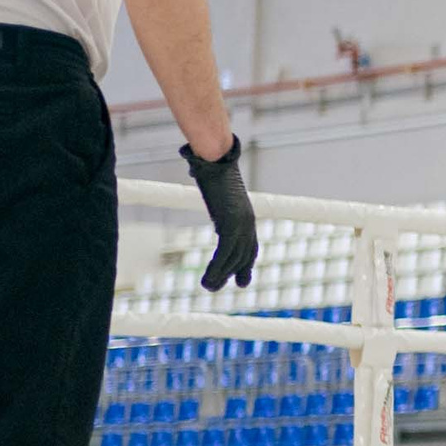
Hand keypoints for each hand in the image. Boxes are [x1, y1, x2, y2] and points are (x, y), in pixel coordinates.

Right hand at [181, 135, 257, 290]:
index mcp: (245, 214)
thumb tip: (195, 169)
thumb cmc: (211, 164)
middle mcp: (247, 221)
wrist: (215, 157)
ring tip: (208, 287)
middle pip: (244, 254)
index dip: (246, 262)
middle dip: (235, 273)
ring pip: (234, 257)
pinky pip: (225, 253)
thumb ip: (206, 184)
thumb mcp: (211, 181)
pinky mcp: (231, 224)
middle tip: (221, 288)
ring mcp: (241, 223)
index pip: (250, 245)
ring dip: (221, 275)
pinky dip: (217, 268)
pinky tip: (207, 279)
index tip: (242, 279)